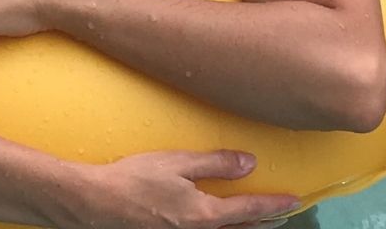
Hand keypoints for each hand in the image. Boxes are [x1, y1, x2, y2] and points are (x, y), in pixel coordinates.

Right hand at [62, 149, 299, 228]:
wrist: (91, 204)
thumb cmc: (133, 180)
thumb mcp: (179, 164)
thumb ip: (216, 164)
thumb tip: (250, 164)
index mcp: (204, 215)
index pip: (249, 210)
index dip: (273, 205)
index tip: (294, 201)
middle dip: (262, 222)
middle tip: (281, 215)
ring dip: (241, 227)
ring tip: (255, 220)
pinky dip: (218, 228)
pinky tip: (212, 221)